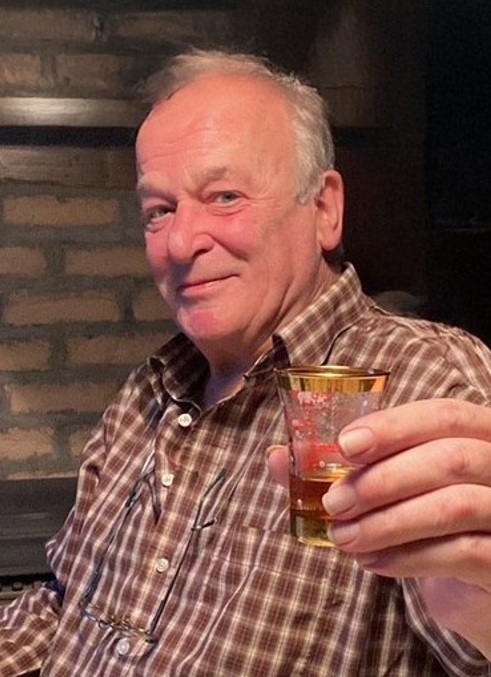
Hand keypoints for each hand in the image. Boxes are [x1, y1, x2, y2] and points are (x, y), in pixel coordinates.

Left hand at [267, 398, 490, 656]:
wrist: (479, 589)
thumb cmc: (430, 526)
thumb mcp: (391, 492)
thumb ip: (341, 472)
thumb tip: (278, 457)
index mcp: (479, 434)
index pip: (442, 414)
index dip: (393, 426)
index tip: (344, 445)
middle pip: (449, 457)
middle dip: (381, 479)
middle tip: (333, 503)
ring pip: (454, 505)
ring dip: (388, 522)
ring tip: (344, 538)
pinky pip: (463, 553)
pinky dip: (409, 558)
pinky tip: (373, 563)